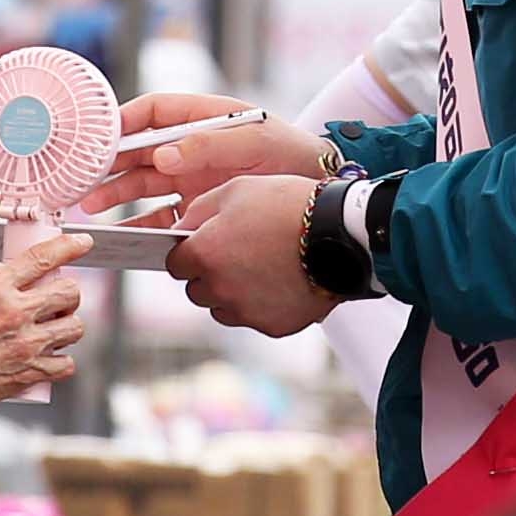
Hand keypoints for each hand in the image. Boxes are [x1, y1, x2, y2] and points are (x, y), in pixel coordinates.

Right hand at [0, 232, 92, 410]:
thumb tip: (15, 286)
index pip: (43, 256)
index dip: (68, 247)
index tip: (82, 243)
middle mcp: (15, 311)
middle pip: (69, 292)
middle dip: (68, 293)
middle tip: (56, 300)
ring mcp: (26, 343)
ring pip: (75, 326)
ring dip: (67, 326)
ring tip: (51, 330)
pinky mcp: (30, 372)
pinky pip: (67, 363)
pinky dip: (60, 361)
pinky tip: (48, 358)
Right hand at [77, 93, 322, 219]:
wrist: (320, 194)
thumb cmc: (293, 155)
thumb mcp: (256, 142)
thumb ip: (209, 145)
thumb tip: (163, 156)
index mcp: (204, 117)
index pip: (154, 112)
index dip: (125, 120)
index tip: (100, 135)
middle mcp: (192, 146)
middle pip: (140, 151)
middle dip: (109, 163)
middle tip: (83, 178)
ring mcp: (193, 178)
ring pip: (143, 184)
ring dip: (116, 194)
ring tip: (91, 207)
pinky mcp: (198, 207)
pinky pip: (161, 216)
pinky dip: (140, 225)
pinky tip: (122, 235)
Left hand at [166, 175, 338, 336]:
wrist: (339, 233)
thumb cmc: (289, 207)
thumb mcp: (236, 190)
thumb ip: (198, 212)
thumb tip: (182, 228)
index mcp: (205, 254)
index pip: (176, 264)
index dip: (189, 252)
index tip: (204, 245)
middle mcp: (220, 288)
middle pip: (197, 289)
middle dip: (210, 274)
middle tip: (239, 253)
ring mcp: (246, 311)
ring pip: (223, 308)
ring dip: (232, 292)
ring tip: (262, 267)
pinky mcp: (271, 326)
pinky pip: (254, 318)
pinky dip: (261, 305)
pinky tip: (280, 281)